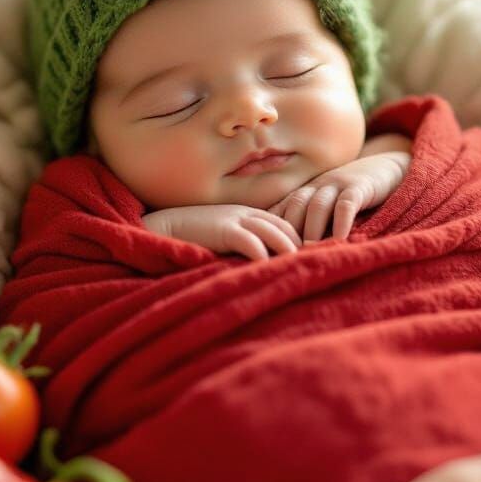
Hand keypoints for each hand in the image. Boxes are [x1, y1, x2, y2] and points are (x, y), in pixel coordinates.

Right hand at [143, 204, 301, 260]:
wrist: (163, 227)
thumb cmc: (192, 235)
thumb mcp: (222, 233)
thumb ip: (242, 241)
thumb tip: (263, 262)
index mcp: (247, 213)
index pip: (283, 224)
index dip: (298, 239)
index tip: (310, 257)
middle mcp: (246, 213)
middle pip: (284, 226)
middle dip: (301, 245)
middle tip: (317, 263)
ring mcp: (236, 219)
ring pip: (274, 232)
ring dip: (290, 251)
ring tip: (302, 268)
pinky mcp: (224, 229)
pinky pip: (251, 242)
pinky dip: (264, 255)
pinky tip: (273, 268)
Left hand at [269, 152, 408, 242]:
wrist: (385, 169)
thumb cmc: (352, 198)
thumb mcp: (327, 209)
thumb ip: (309, 225)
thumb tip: (290, 254)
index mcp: (304, 194)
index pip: (281, 210)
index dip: (273, 230)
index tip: (268, 252)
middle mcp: (316, 187)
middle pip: (294, 206)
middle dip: (288, 231)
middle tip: (286, 256)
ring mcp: (337, 184)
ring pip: (317, 205)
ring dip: (311, 229)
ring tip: (308, 251)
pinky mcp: (359, 186)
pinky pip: (346, 204)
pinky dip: (341, 222)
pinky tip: (341, 240)